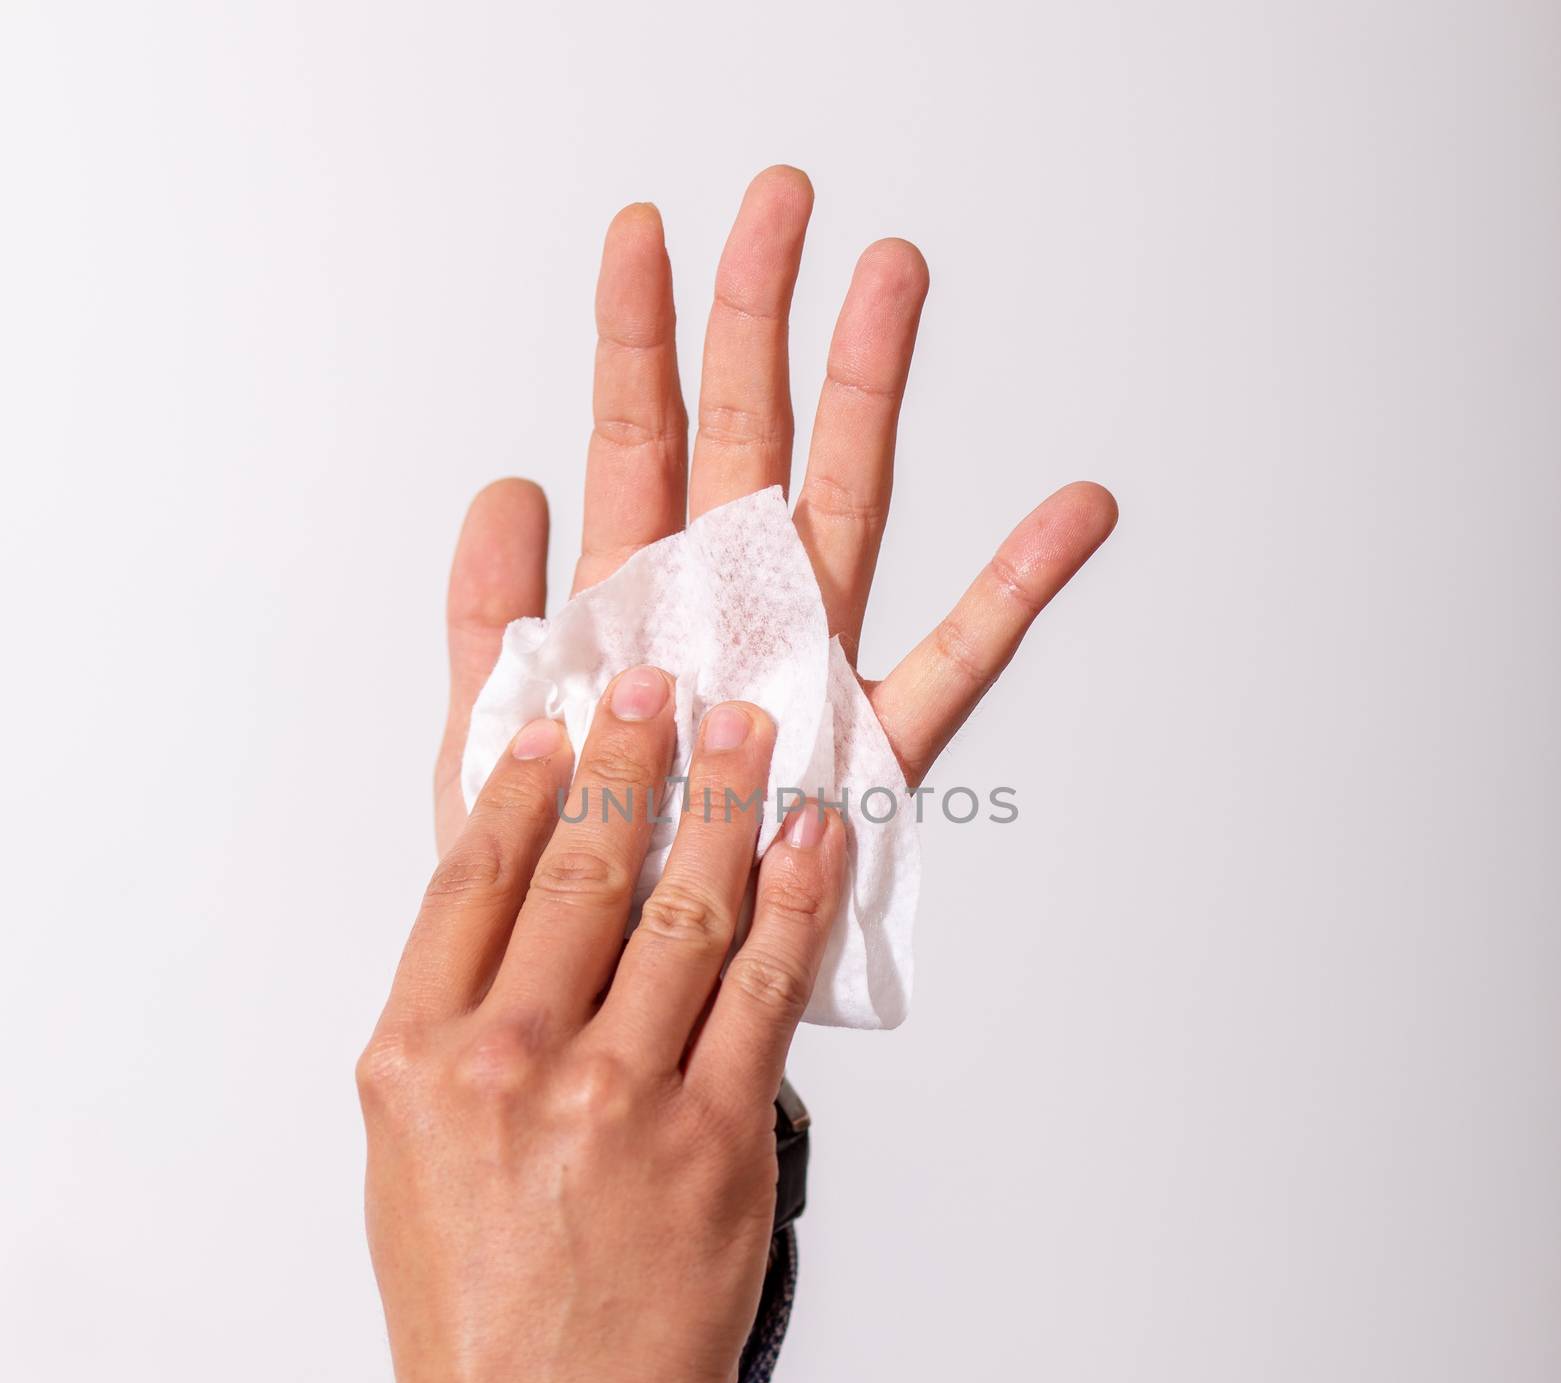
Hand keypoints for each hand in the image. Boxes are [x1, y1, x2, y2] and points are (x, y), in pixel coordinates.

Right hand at [360, 673, 844, 1382]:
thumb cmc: (476, 1306)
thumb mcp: (410, 1158)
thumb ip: (454, 1026)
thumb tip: (520, 899)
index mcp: (417, 1061)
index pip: (476, 878)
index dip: (525, 782)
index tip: (558, 716)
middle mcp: (513, 1066)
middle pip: (583, 870)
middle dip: (633, 759)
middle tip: (663, 684)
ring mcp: (623, 1099)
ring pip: (684, 908)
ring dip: (725, 802)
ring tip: (750, 729)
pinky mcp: (722, 1138)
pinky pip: (767, 985)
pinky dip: (796, 899)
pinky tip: (811, 837)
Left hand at [431, 165, 1116, 856]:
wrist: (623, 1003)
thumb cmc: (559, 885)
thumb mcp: (489, 749)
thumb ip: (491, 620)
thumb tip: (506, 483)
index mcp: (635, 605)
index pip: (635, 443)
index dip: (636, 339)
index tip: (644, 234)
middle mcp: (730, 614)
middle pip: (747, 439)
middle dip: (757, 320)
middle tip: (779, 202)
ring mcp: (809, 668)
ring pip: (846, 508)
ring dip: (871, 397)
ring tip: (895, 281)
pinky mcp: (873, 748)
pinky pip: (953, 660)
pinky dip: (1014, 590)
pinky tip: (1071, 513)